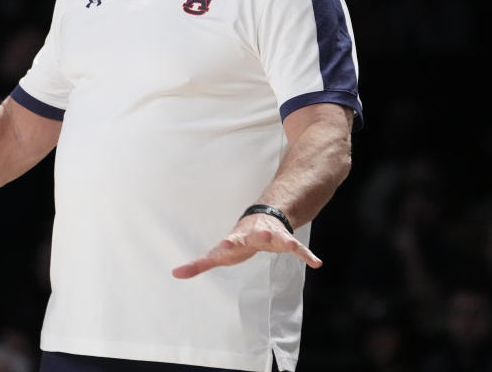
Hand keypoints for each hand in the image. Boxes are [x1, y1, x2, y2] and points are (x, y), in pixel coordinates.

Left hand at [172, 212, 321, 277]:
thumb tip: (174, 274)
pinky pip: (299, 249)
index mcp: (238, 239)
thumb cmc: (237, 241)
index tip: (225, 244)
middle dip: (259, 236)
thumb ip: (199, 264)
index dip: (228, 244)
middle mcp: (256, 235)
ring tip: (293, 245)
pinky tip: (317, 263)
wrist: (263, 218)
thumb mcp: (219, 254)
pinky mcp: (287, 241)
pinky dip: (307, 255)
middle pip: (256, 236)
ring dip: (286, 241)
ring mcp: (273, 237)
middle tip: (263, 235)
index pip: (231, 242)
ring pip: (281, 238)